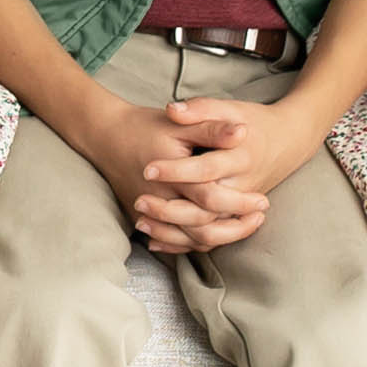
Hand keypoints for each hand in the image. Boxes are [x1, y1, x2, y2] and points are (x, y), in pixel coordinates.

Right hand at [79, 102, 268, 253]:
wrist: (104, 136)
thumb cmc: (143, 126)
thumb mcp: (179, 124)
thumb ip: (210, 129)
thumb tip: (242, 132)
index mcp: (172, 176)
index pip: (210, 198)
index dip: (239, 202)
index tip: (262, 201)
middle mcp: (161, 200)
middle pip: (201, 229)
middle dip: (234, 228)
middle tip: (260, 217)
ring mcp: (151, 213)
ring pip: (188, 240)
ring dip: (218, 238)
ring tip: (243, 227)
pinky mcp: (145, 218)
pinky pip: (174, 240)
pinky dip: (194, 243)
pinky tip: (214, 236)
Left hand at [135, 96, 325, 248]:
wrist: (288, 140)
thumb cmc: (253, 121)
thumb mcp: (229, 108)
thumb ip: (201, 109)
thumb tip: (172, 110)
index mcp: (240, 157)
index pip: (206, 169)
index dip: (176, 170)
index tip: (147, 169)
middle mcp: (242, 186)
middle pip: (206, 208)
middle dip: (170, 209)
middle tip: (139, 201)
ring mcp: (240, 205)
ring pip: (208, 231)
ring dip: (173, 232)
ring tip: (141, 221)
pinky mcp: (236, 216)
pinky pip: (210, 239)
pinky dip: (182, 243)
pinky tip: (155, 239)